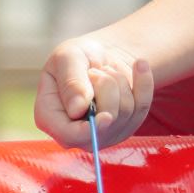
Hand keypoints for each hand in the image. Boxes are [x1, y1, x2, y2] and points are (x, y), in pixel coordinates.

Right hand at [34, 37, 153, 148]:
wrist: (99, 57)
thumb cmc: (77, 57)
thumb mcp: (67, 57)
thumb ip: (70, 81)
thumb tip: (77, 109)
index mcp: (49, 117)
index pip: (69, 135)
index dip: (90, 130)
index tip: (107, 116)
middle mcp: (75, 132)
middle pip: (103, 124)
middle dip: (107, 88)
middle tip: (95, 71)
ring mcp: (102, 133)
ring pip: (125, 113)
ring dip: (120, 82)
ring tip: (106, 71)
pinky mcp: (125, 127)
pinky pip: (142, 107)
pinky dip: (144, 82)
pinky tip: (140, 65)